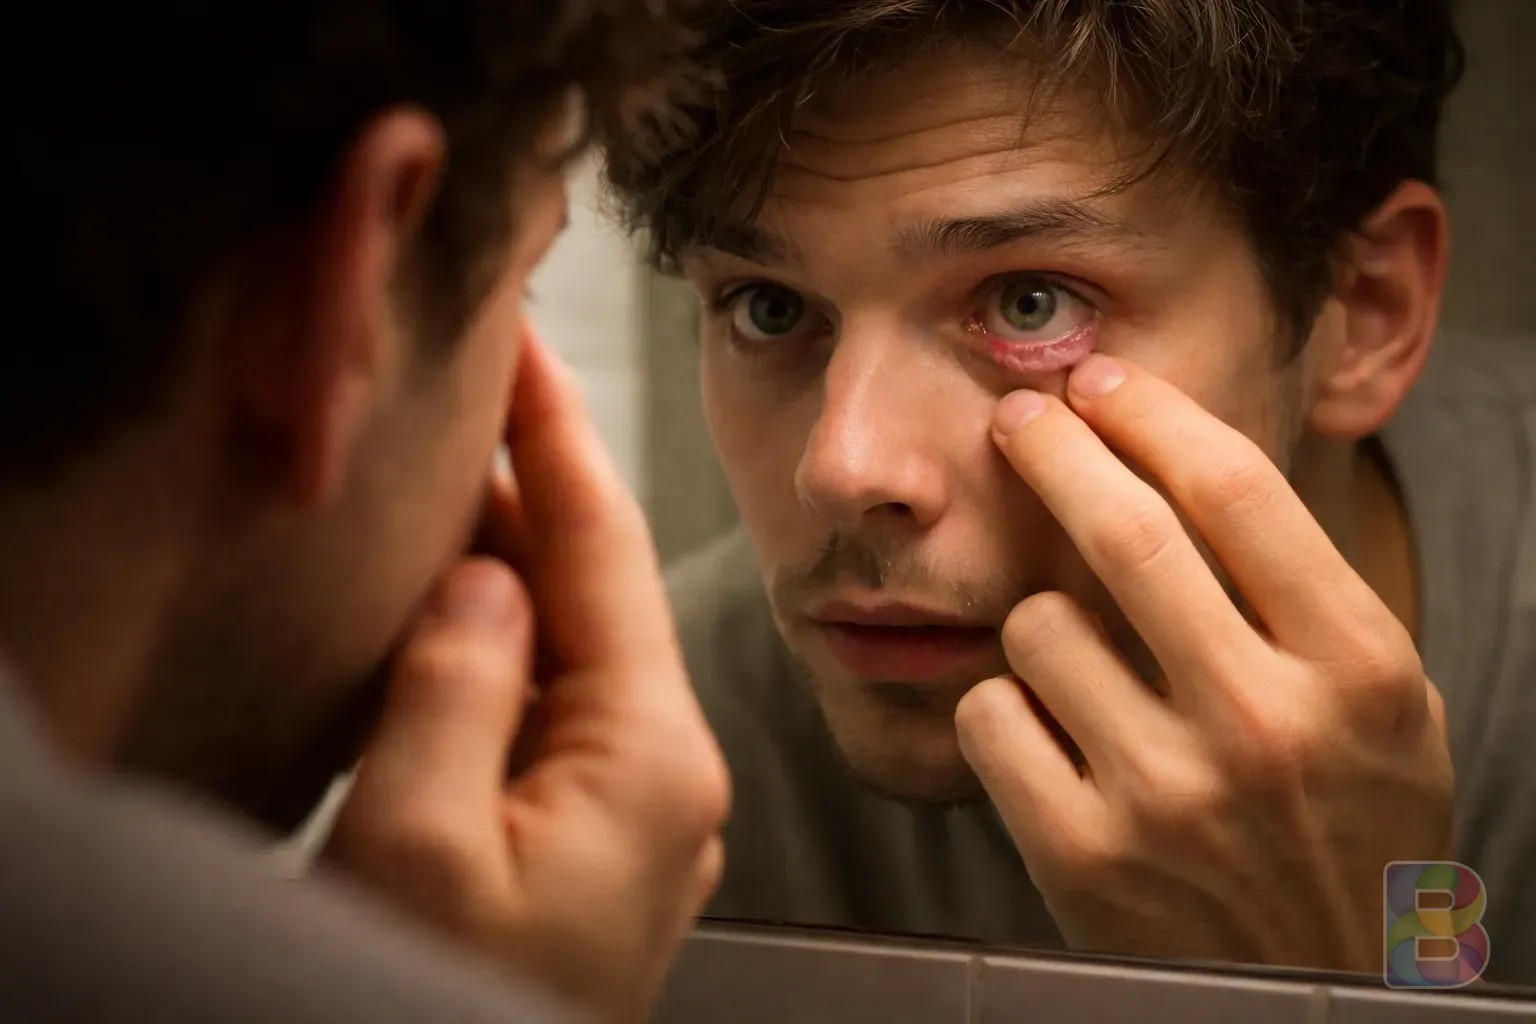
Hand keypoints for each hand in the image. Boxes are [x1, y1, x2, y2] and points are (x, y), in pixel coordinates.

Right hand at [324, 332, 730, 1022]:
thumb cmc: (451, 1008)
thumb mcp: (419, 849)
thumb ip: (455, 691)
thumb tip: (483, 581)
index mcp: (649, 755)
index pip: (603, 549)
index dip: (558, 436)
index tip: (524, 346)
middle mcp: (664, 771)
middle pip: (591, 591)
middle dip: (523, 495)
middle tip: (458, 403)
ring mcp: (634, 806)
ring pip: (568, 647)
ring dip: (505, 571)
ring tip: (441, 490)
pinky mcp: (595, 836)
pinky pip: (553, 707)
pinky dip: (500, 650)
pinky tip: (449, 619)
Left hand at [954, 354, 1453, 972]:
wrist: (1315, 996)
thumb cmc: (1346, 827)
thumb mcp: (1381, 706)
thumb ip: (1299, 592)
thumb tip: (1164, 448)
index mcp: (1359, 669)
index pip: (1235, 492)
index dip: (1150, 414)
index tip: (1100, 381)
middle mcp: (1266, 725)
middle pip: (1123, 532)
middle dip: (1054, 450)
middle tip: (1019, 419)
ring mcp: (1169, 796)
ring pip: (1038, 625)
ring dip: (1037, 615)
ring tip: (1075, 654)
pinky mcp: (1082, 856)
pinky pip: (991, 714)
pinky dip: (1002, 703)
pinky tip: (1044, 729)